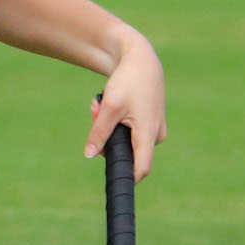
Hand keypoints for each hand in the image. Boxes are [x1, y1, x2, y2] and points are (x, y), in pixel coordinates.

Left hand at [82, 37, 167, 179]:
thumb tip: (90, 155)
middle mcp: (155, 135)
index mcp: (148, 133)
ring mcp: (154, 129)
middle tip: (94, 113)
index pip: (141, 168)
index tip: (113, 186)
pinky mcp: (149, 123)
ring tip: (99, 105)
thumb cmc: (127, 80)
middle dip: (105, 139)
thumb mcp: (110, 107)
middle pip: (126, 153)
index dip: (127, 180)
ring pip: (124, 141)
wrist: (141, 58)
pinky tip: (107, 104)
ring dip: (107, 127)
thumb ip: (99, 132)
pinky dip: (115, 121)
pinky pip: (128, 131)